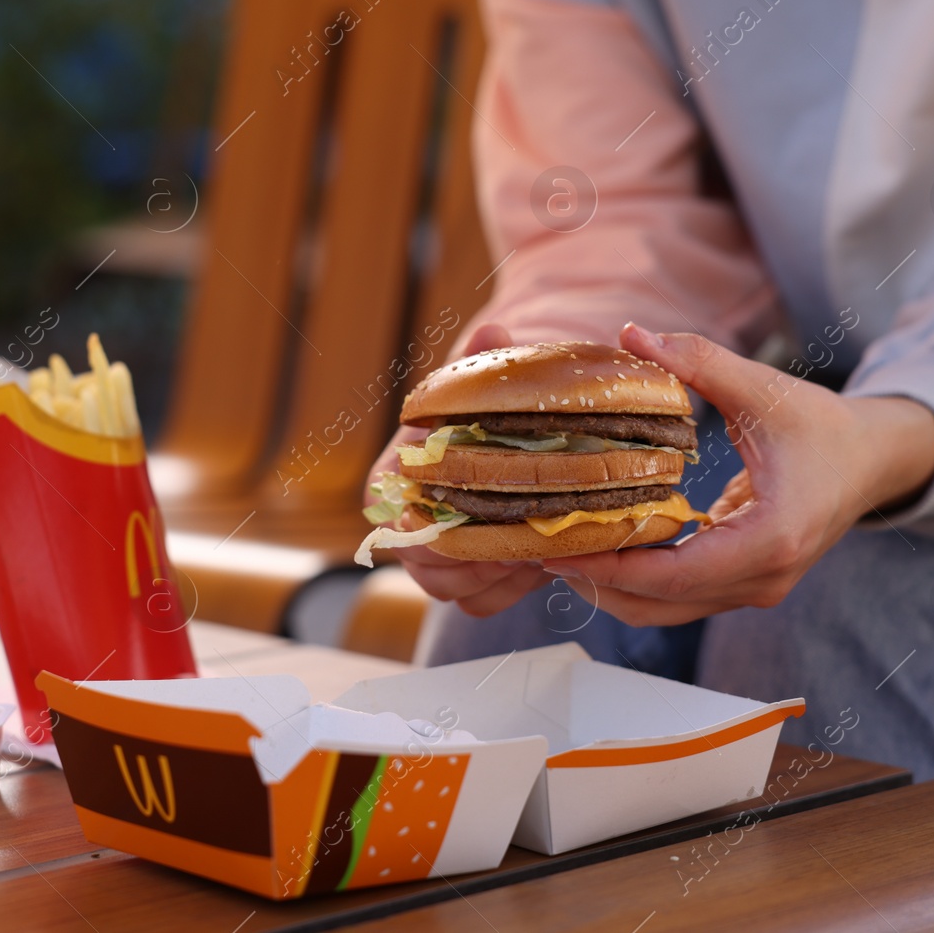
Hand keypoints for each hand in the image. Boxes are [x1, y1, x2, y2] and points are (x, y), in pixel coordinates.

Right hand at [363, 323, 549, 615]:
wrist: (509, 417)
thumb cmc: (490, 397)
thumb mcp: (485, 374)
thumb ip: (482, 358)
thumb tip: (491, 330)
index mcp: (392, 478)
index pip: (398, 525)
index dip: (441, 533)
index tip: (486, 521)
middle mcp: (406, 522)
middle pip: (428, 570)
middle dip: (479, 562)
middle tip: (525, 543)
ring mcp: (437, 553)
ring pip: (457, 592)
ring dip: (500, 577)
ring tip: (538, 548)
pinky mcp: (469, 573)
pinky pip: (481, 602)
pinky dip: (511, 589)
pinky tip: (541, 559)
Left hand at [542, 323, 933, 626]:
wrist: (872, 460)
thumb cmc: (822, 425)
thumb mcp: (762, 388)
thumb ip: (698, 361)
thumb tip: (632, 333)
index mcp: (772, 538)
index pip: (675, 573)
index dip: (612, 567)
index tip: (557, 551)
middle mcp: (764, 577)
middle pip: (662, 603)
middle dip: (597, 582)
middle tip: (536, 552)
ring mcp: (756, 587)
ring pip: (667, 610)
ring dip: (611, 588)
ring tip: (556, 553)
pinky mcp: (745, 584)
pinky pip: (679, 596)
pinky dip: (636, 580)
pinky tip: (596, 547)